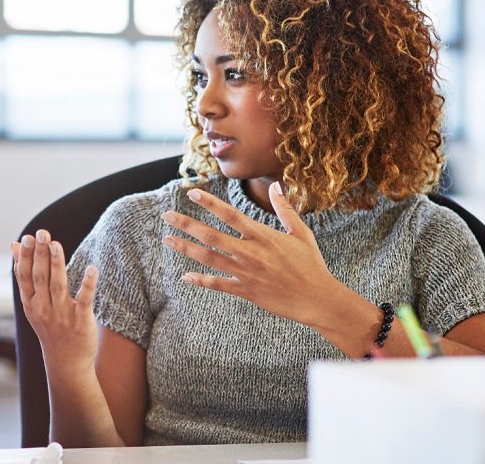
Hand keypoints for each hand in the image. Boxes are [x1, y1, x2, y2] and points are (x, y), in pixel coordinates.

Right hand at [11, 230, 98, 377]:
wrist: (66, 363)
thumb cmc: (50, 326)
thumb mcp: (32, 302)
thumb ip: (25, 273)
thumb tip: (12, 245)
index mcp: (30, 303)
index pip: (24, 276)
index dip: (24, 257)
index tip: (26, 237)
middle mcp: (43, 308)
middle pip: (40, 277)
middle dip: (39, 255)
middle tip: (41, 233)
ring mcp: (62, 315)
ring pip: (57, 285)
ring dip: (56, 264)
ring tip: (55, 244)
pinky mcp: (80, 321)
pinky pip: (84, 300)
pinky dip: (87, 284)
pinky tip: (92, 268)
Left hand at [160, 182, 343, 327]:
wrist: (318, 299)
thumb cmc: (311, 264)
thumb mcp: (301, 233)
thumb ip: (285, 209)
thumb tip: (275, 185)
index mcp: (263, 236)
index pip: (230, 215)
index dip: (209, 204)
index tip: (192, 194)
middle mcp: (250, 253)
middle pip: (211, 236)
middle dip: (186, 224)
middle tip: (166, 216)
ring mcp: (246, 273)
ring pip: (208, 258)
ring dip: (185, 248)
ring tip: (166, 240)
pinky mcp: (245, 291)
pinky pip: (218, 284)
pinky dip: (200, 280)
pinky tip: (185, 276)